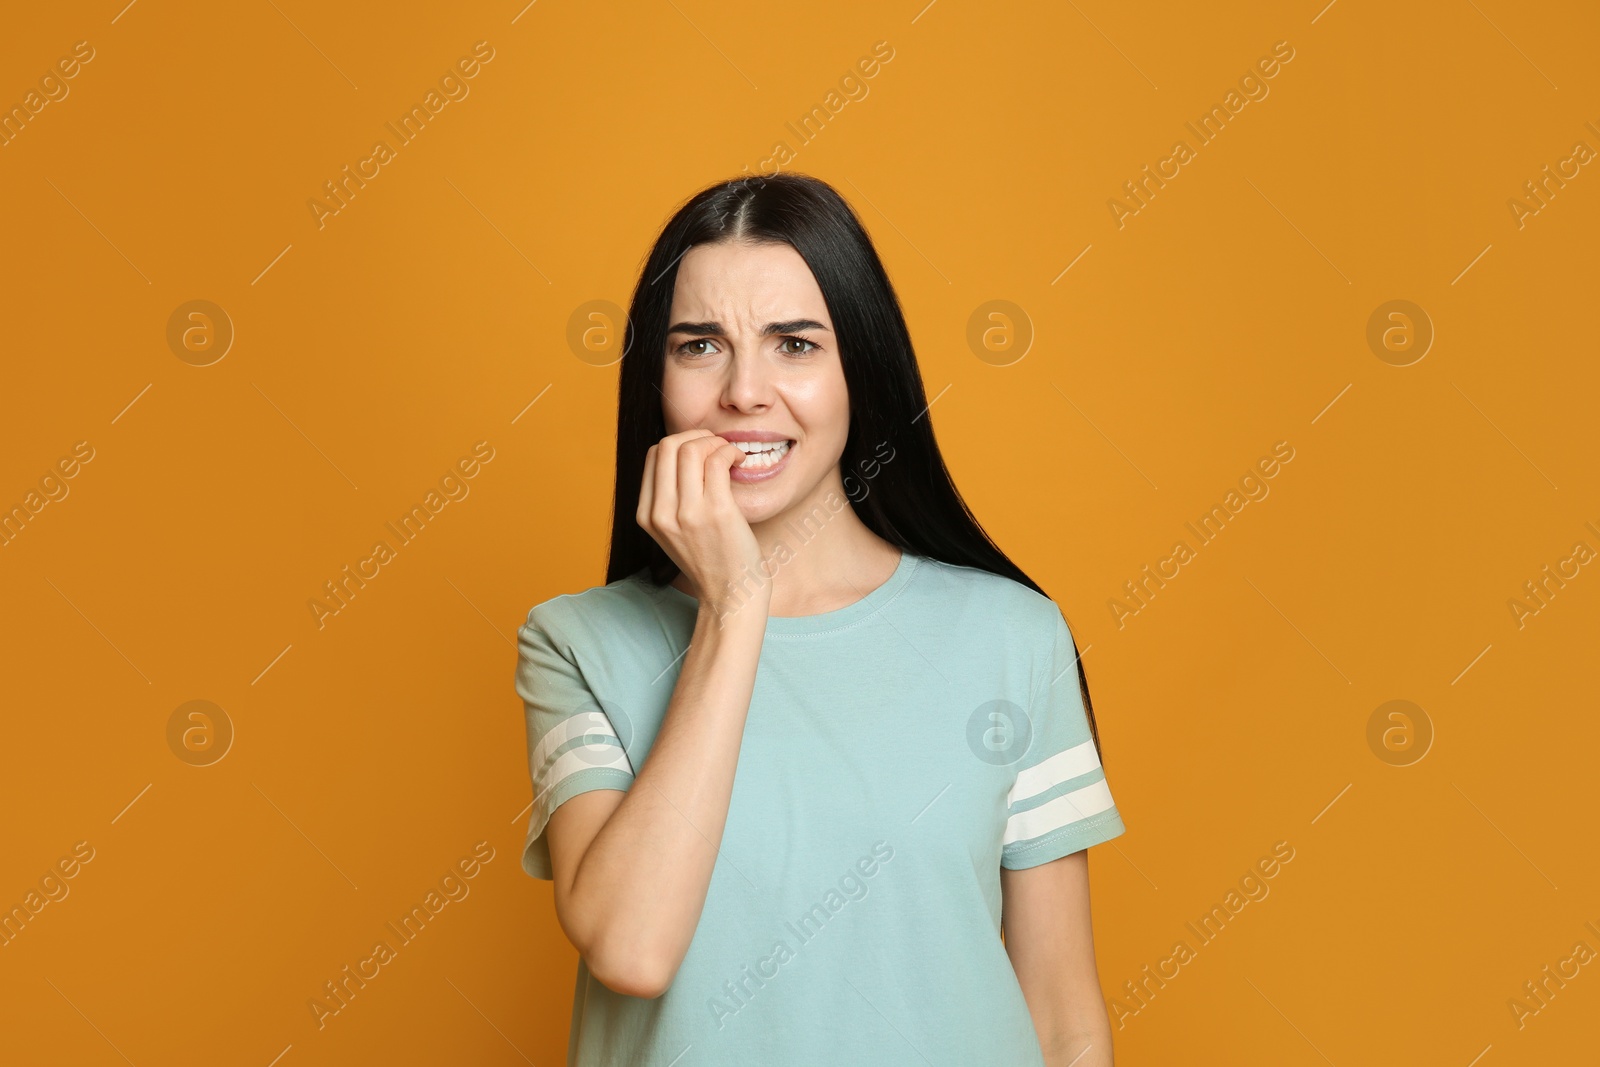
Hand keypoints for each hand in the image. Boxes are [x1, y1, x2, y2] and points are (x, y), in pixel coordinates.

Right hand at [636, 429, 765, 614]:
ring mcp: (687, 513)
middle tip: (717, 447)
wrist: (731, 595)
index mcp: (646, 515)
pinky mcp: (716, 512)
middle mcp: (661, 513)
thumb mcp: (674, 531)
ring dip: (715, 442)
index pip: (653, 455)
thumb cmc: (711, 560)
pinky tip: (739, 462)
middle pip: (668, 445)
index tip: (702, 452)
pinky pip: (717, 460)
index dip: (680, 443)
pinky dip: (730, 452)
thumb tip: (686, 453)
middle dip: (696, 435)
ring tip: (730, 456)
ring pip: (691, 448)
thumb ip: (670, 498)